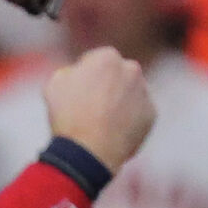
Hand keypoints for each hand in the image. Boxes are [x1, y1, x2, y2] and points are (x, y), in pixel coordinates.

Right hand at [44, 46, 153, 173]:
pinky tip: (111, 131)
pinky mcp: (152, 114)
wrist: (90, 151)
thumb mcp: (55, 84)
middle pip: (116, 74)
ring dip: (118, 101)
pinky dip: (128, 119)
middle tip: (89, 105)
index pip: (95, 59)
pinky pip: (138, 113)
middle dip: (106, 84)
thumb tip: (77, 74)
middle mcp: (131, 70)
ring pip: (129, 93)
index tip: (76, 90)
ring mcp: (144, 92)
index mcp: (107, 57)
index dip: (83, 75)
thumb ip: (70, 71)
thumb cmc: (69, 115)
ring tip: (99, 122)